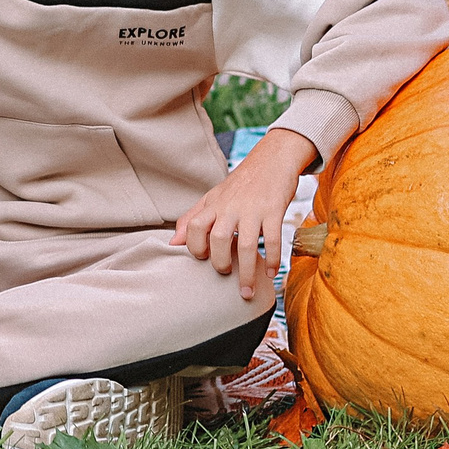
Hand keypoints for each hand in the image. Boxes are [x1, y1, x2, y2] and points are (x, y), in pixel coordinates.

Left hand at [171, 128, 315, 301]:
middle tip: (225, 273)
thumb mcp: (213, 197)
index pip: (193, 227)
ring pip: (246, 245)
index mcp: (213, 204)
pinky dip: (272, 260)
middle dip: (219, 263)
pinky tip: (270, 273)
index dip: (194, 247)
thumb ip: (192, 218)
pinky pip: (273, 240)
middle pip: (217, 239)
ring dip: (247, 272)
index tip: (203, 259)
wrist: (272, 159)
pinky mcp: (274, 210)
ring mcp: (253, 209)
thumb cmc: (241, 183)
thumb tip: (173, 242)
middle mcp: (230, 207)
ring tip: (247, 290)